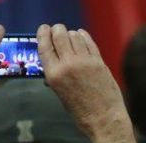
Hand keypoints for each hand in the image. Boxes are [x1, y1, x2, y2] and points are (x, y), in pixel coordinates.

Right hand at [38, 24, 134, 142]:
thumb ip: (54, 74)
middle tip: (57, 29)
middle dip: (57, 29)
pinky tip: (81, 36)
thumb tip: (51, 61)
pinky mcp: (99, 61)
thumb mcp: (59, 91)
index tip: (43, 28)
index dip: (42, 34)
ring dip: (70, 33)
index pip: (44, 46)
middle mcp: (68, 64)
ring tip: (70, 36)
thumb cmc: (79, 108)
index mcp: (54, 74)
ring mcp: (85, 61)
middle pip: (59, 35)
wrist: (102, 116)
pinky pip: (89, 42)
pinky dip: (83, 36)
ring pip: (75, 35)